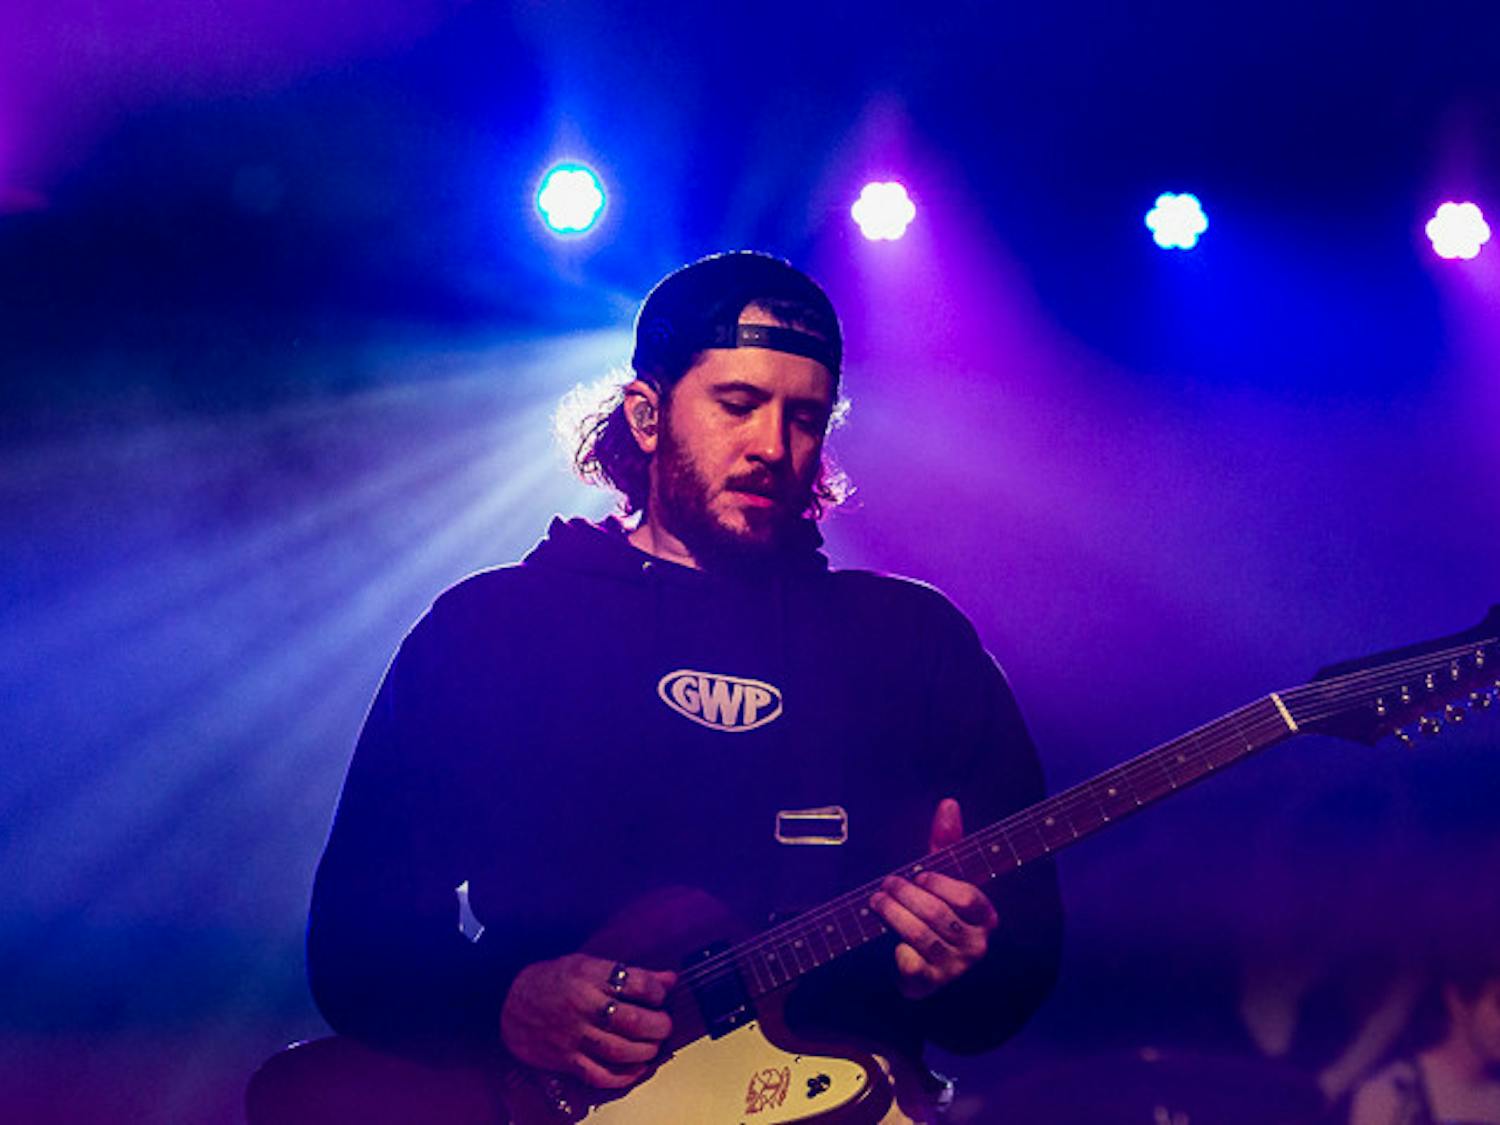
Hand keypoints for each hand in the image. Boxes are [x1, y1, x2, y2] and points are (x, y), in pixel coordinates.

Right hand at [500, 954, 675, 1088]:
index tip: (660, 995)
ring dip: (645, 1051)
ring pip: (618, 1049)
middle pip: (630, 1020)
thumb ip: (628, 973)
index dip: (656, 991)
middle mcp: (580, 1004)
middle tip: (664, 1025)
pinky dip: (622, 1076)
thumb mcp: (587, 964)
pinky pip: (598, 1074)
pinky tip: (636, 1069)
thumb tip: (669, 979)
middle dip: (657, 1025)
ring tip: (654, 1046)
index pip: (635, 983)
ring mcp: (571, 1034)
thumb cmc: (550, 980)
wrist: (505, 1001)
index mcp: (587, 974)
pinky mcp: (564, 1059)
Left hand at [870, 797, 999, 999]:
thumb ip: (946, 843)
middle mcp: (976, 944)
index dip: (940, 884)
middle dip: (906, 894)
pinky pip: (911, 964)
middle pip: (939, 914)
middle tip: (886, 884)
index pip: (969, 897)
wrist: (918, 964)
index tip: (919, 874)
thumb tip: (949, 803)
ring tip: (876, 901)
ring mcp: (954, 967)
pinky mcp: (930, 983)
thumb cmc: (933, 911)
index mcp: (985, 916)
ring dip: (894, 914)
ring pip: (922, 936)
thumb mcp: (940, 877)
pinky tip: (889, 940)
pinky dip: (897, 949)